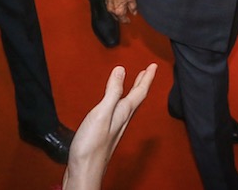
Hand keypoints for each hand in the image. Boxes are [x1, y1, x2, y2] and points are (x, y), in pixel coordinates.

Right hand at [62, 64, 157, 189]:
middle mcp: (122, 120)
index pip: (139, 92)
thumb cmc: (91, 146)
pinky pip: (120, 112)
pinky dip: (121, 102)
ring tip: (136, 83)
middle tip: (148, 71)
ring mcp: (115, 128)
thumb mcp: (102, 112)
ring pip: (129, 105)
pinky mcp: (106, 134)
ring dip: (133, 92)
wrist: (84, 171)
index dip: (147, 78)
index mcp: (123, 112)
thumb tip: (121, 70)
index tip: (153, 66)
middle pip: (136, 98)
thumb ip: (112, 92)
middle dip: (142, 83)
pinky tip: (116, 104)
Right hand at [105, 0, 136, 22]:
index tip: (128, 21)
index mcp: (119, 11)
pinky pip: (109, 7)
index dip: (126, 21)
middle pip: (117, 17)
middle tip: (125, 16)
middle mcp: (112, 10)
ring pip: (112, 12)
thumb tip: (134, 12)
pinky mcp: (105, 0)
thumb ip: (133, 7)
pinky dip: (113, 7)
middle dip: (121, 17)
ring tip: (121, 9)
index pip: (122, 20)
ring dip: (117, 12)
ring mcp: (107, 5)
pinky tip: (116, 4)